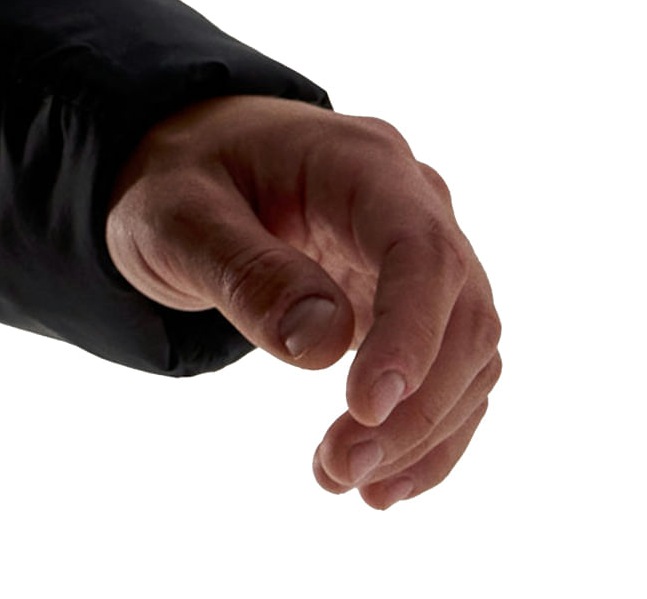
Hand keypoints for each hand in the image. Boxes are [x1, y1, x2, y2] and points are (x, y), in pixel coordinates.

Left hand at [104, 93, 500, 510]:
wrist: (189, 173)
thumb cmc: (178, 181)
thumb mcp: (177, 217)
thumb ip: (244, 271)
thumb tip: (323, 347)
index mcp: (360, 161)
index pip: (420, 249)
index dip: (410, 333)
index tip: (364, 409)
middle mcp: (412, 201)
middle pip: (461, 312)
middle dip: (414, 406)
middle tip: (340, 469)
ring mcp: (422, 254)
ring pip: (469, 355)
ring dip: (422, 434)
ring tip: (345, 483)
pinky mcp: (418, 304)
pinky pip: (453, 376)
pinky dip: (427, 436)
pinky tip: (384, 484)